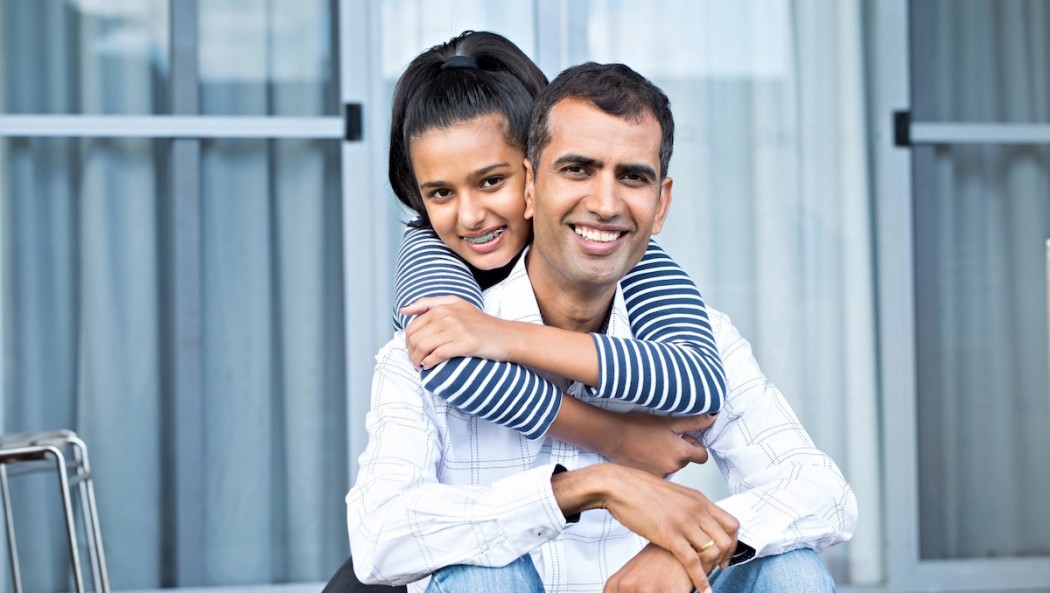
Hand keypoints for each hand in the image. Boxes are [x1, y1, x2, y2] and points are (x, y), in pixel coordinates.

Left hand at [401, 296, 511, 368]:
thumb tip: (403, 310)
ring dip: (417, 360)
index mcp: (443, 307)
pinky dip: (429, 363)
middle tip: (416, 362)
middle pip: (415, 338)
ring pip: (423, 347)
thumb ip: (429, 303)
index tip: (413, 352)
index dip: (408, 343)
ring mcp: (456, 329)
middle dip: (411, 353)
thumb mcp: (456, 304)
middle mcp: (447, 315)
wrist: (506, 336)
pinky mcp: (464, 343)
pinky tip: (430, 366)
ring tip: (421, 366)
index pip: (412, 327)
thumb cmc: (480, 323)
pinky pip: (437, 355)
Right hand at [595, 465, 737, 591]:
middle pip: (726, 540)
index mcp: (699, 499)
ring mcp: (684, 523)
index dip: (733, 543)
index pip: (732, 524)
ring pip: (713, 551)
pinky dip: (700, 579)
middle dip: (724, 558)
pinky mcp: (670, 535)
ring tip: (706, 576)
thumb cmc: (641, 490)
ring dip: (711, 568)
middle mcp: (697, 510)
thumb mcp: (674, 495)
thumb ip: (688, 507)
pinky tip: (701, 588)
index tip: (726, 554)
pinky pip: (693, 562)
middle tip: (717, 567)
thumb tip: (694, 521)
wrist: (620, 486)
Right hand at [604, 412, 715, 476]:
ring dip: (665, 458)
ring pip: (671, 467)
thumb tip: (712, 419)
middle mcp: (673, 468)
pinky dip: (654, 465)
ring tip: (650, 445)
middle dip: (678, 451)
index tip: (684, 438)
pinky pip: (658, 473)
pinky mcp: (648, 479)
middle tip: (662, 438)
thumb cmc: (636, 426)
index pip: (702, 456)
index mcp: (681, 453)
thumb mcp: (668, 421)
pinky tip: (643, 455)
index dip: (694, 445)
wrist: (611, 436)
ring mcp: (660, 476)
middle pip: (685, 461)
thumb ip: (693, 422)